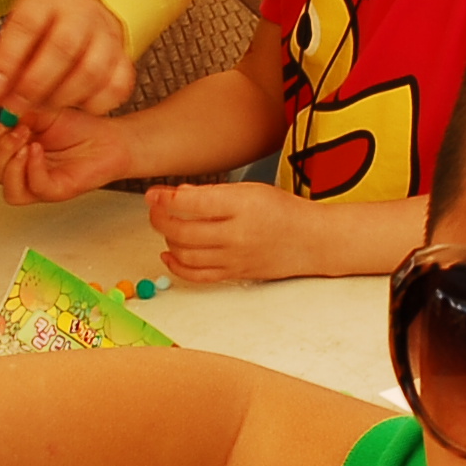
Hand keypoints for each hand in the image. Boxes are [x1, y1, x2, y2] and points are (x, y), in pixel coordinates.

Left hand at [0, 0, 132, 120]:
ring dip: (62, 98)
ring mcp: (107, 34)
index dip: (8, 60)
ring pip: (91, 70)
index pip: (27, 24)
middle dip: (35, 85)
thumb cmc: (41, 32)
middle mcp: (81, 11)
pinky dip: (94, 104)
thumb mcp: (15, 36)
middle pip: (63, 47)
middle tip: (16, 107)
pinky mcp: (124, 57)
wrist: (81, 19)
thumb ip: (2, 63)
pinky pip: (117, 87)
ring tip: (42, 107)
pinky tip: (74, 105)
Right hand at [0, 106, 141, 205]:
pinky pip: (35, 188)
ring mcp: (40, 183)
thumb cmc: (82, 129)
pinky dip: (32, 168)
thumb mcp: (44, 112)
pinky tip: (38, 150)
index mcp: (18, 153)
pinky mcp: (58, 190)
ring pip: (10, 191)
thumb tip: (2, 110)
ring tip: (26, 143)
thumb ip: (22, 113)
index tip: (5, 121)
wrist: (110, 139)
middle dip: (0, 150)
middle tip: (17, 131)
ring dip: (11, 165)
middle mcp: (26, 171)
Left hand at [145, 180, 321, 284]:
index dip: (164, 198)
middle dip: (160, 219)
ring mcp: (234, 258)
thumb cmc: (283, 211)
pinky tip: (169, 253)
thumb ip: (212, 193)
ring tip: (166, 227)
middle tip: (155, 209)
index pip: (191, 203)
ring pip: (185, 254)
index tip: (153, 194)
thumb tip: (177, 194)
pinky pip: (197, 275)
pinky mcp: (234, 274)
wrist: (312, 241)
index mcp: (241, 206)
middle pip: (182, 231)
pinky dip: (176, 266)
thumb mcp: (250, 190)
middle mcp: (236, 234)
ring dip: (167, 239)